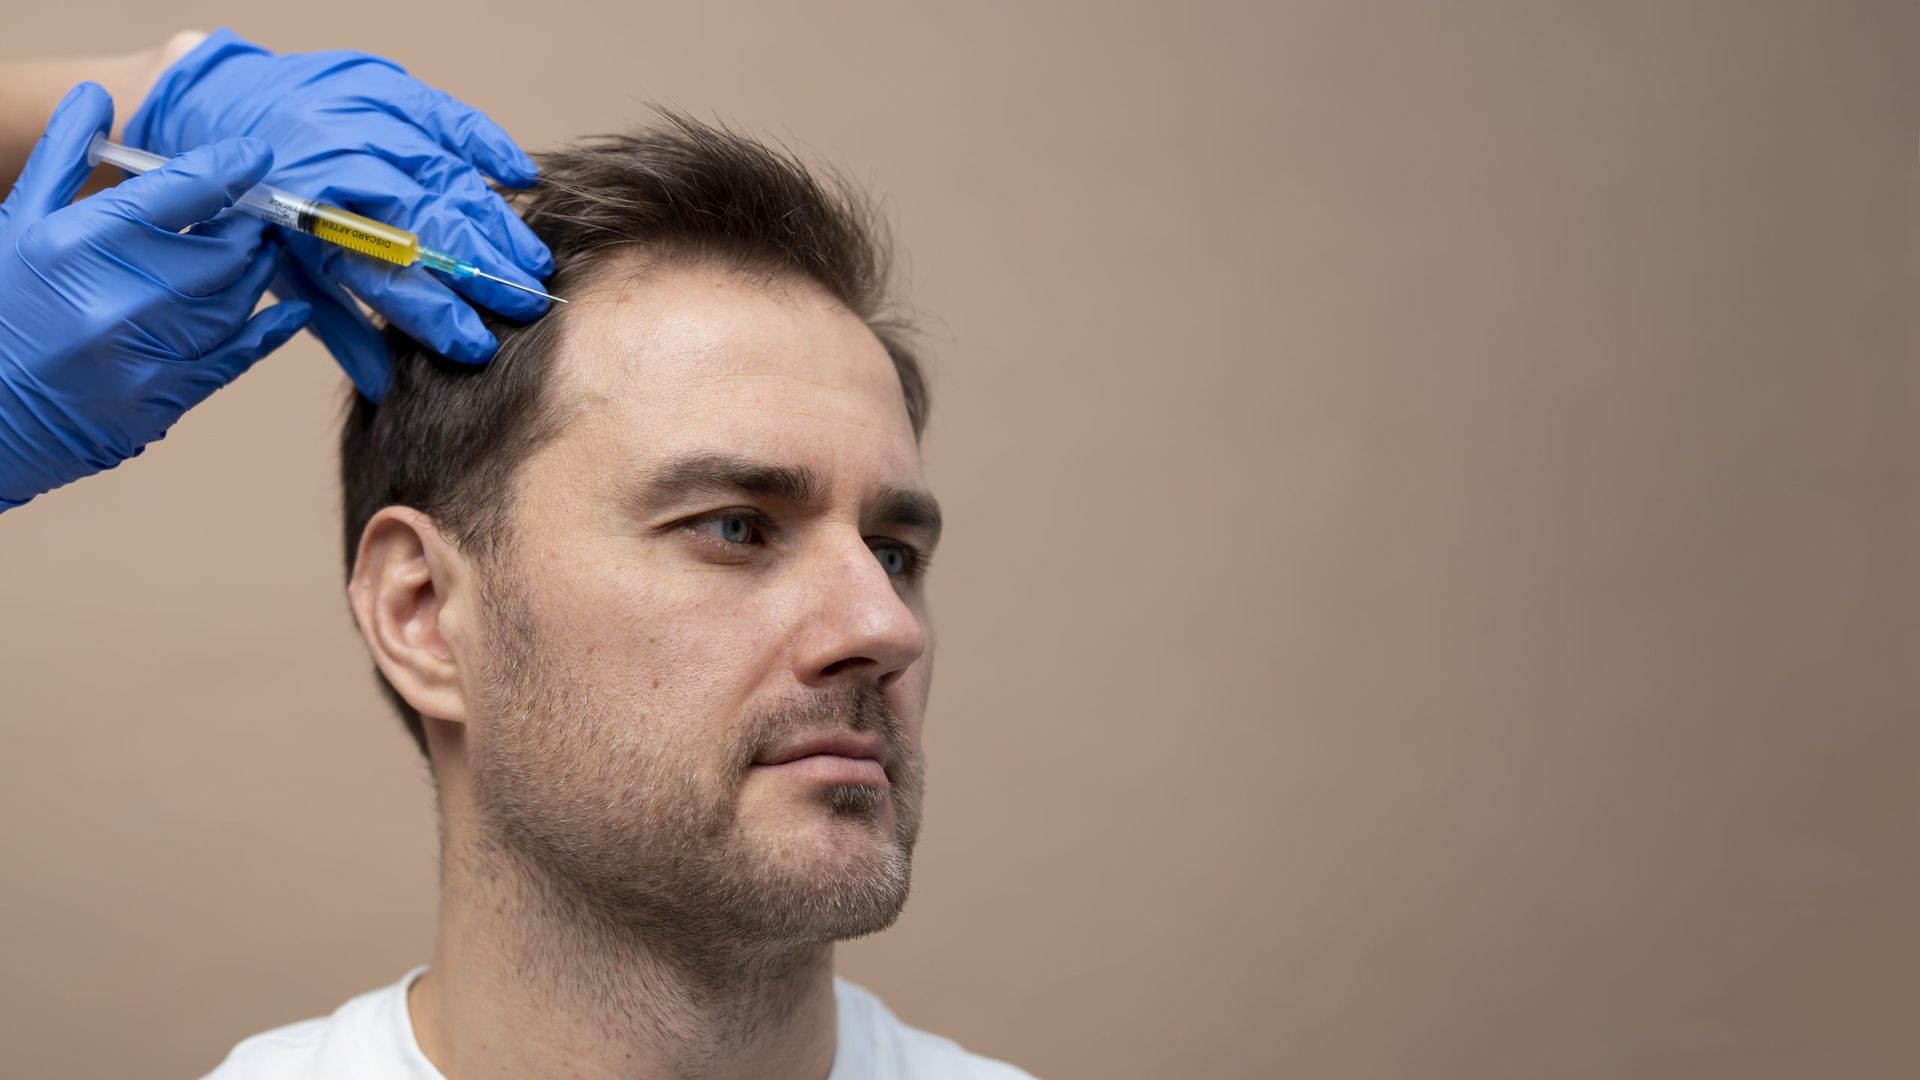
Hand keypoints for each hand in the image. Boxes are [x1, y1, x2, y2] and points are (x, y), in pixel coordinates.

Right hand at [0, 82, 308, 509]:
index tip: (256, 155)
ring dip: (255, 272)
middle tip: (255, 212)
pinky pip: (238, 356)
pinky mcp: (165, 399)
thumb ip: (62, 158)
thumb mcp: (14, 223)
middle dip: (248, 224)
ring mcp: (146, 353)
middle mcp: (119, 297)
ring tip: (256, 251)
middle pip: (223, 248)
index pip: (184, 191)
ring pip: (235, 299)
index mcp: (79, 242)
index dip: (231, 167)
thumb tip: (98, 95)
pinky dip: (271, 330)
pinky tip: (289, 311)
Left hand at [126, 28, 554, 400]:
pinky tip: (523, 181)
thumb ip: (339, 326)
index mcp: (307, 218)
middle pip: (431, 226)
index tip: (478, 345)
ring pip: (451, 178)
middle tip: (528, 306)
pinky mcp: (390, 89)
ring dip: (499, 225)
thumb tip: (381, 389)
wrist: (225, 105)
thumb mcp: (286, 269)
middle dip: (486, 272)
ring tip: (534, 263)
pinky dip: (491, 147)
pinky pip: (453, 119)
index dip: (437, 315)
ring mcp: (367, 122)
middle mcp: (340, 165)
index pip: (386, 277)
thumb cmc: (259, 201)